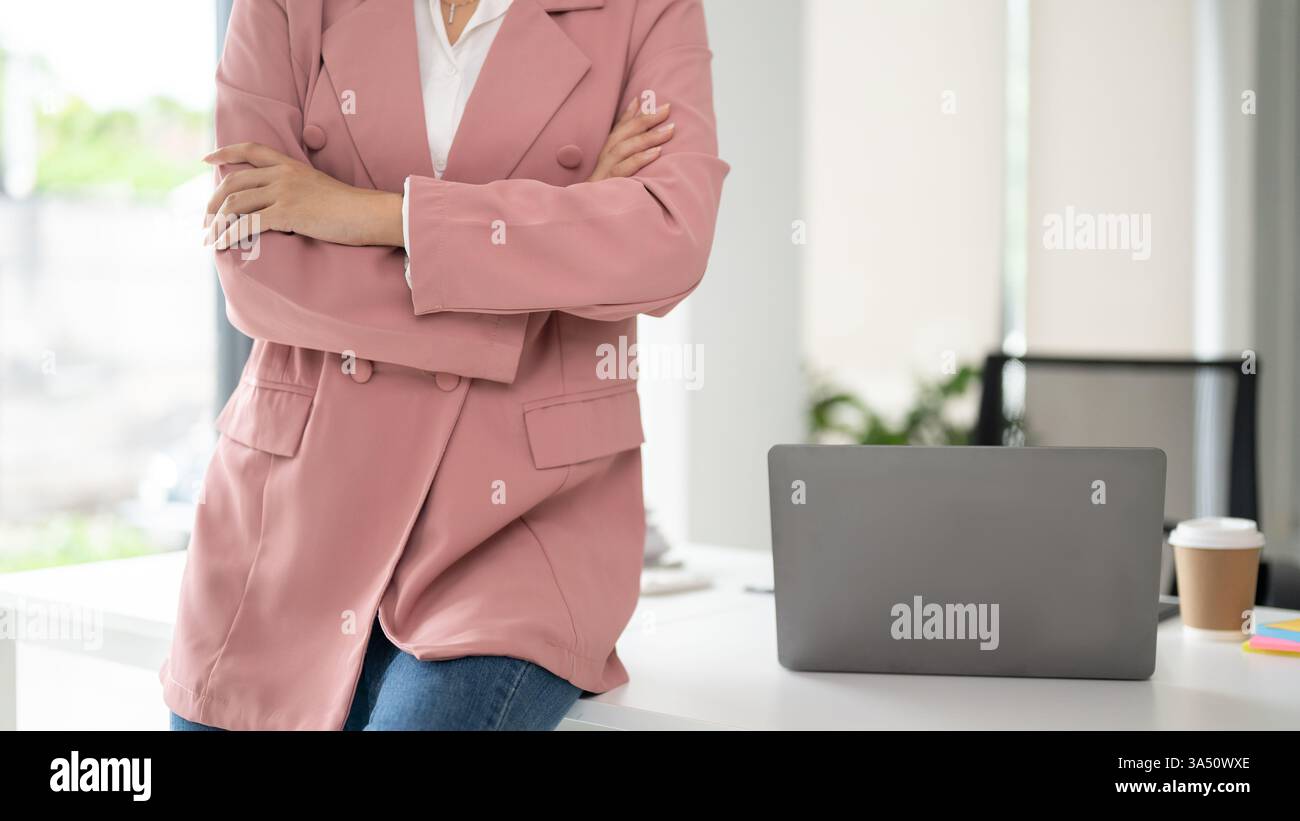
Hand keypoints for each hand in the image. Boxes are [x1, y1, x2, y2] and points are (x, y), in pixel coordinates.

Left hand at [202, 143, 402, 248]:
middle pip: (233, 182)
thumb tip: (277, 202)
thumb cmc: (348, 207)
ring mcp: (283, 192)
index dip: (225, 153)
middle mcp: (282, 174)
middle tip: (206, 220)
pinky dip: (230, 235)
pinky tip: (223, 245)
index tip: (207, 159)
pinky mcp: (287, 213)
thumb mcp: (317, 186)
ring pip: (236, 204)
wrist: (366, 213)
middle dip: (213, 202)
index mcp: (289, 164)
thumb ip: (295, 186)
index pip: (250, 150)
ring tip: (210, 238)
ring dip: (217, 223)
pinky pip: (248, 224)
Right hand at [587, 99, 674, 181]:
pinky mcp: (609, 182)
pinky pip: (626, 168)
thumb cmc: (603, 187)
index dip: (635, 111)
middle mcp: (605, 155)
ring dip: (649, 137)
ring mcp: (606, 168)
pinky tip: (656, 152)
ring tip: (669, 131)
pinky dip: (641, 158)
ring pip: (627, 147)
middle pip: (626, 132)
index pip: (620, 125)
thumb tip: (637, 128)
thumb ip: (624, 147)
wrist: (585, 210)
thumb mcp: (613, 165)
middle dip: (647, 118)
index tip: (650, 97)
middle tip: (667, 109)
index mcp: (607, 149)